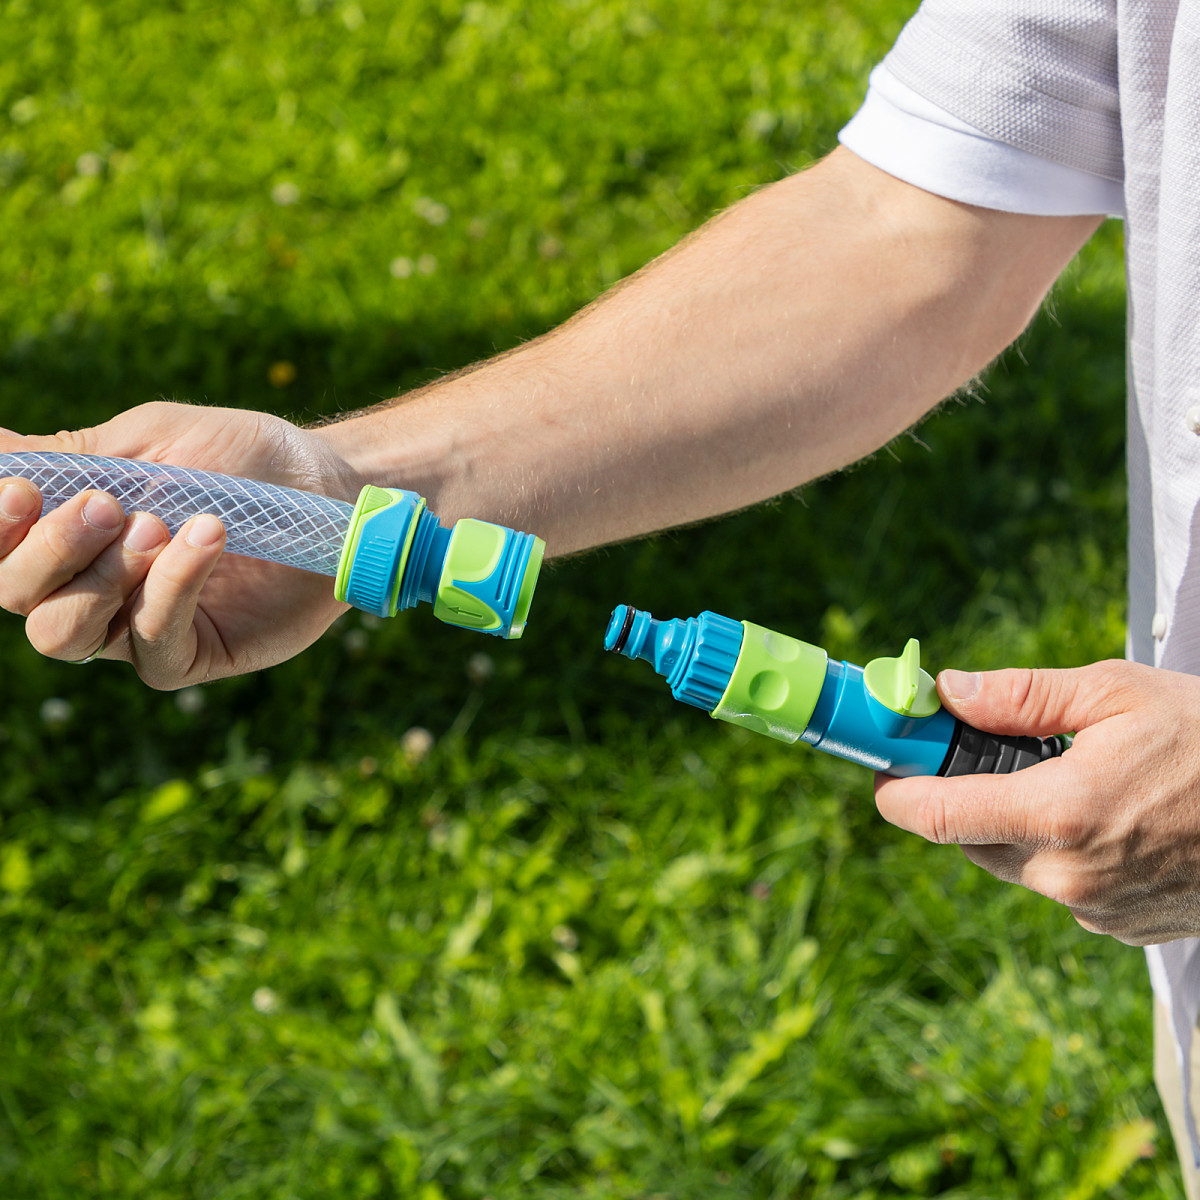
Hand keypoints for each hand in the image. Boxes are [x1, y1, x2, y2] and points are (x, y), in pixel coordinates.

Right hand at [0, 401, 364, 687]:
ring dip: (101, 576)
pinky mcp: (192, 655)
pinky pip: (152, 642)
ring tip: (157, 524)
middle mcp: (89, 587)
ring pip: (63, 633)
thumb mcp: (152, 439)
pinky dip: (171, 587)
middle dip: (48, 548)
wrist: (330, 488)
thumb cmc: (243, 458)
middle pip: (15, 596)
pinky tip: (205, 538)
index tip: (23, 490)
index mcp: (68, 535)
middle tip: (105, 506)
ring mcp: (137, 627)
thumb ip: (70, 456)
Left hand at [874, 659, 1199, 944]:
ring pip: (1018, 866)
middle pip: (972, 840)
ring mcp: (1099, 912)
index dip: (896, 792)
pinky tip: (1110, 817)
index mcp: (1060, 815)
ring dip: (1019, 825)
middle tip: (979, 753)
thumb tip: (947, 690)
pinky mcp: (1126, 929)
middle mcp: (1070, 878)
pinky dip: (1065, 853)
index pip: (937, 817)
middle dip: (966, 798)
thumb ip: (1019, 696)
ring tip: (1069, 777)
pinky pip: (1064, 888)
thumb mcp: (1115, 694)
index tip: (883, 768)